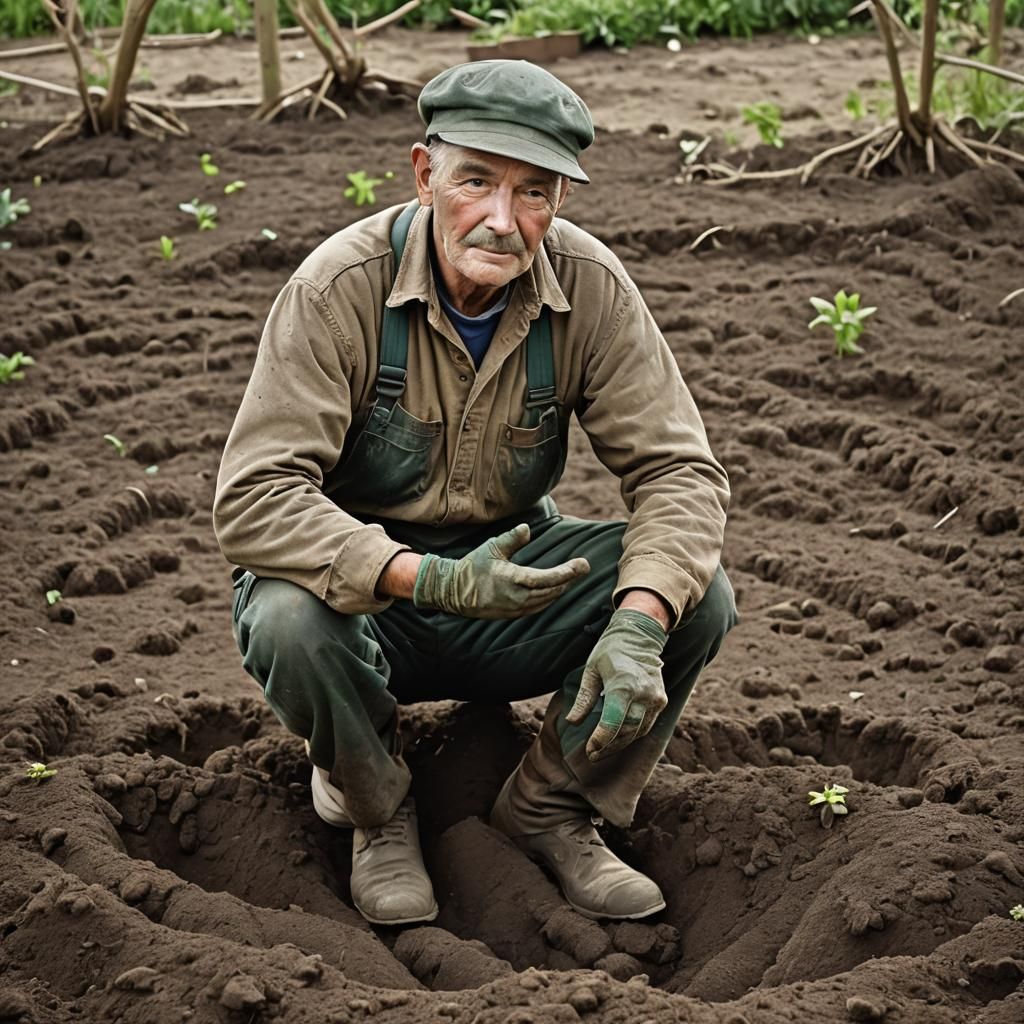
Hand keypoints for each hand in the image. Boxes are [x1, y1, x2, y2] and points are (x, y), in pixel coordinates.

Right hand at [413, 523, 589, 619]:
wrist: (454, 591)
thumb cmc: (473, 566)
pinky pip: (538, 607)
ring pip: (546, 600)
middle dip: (569, 578)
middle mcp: (516, 597)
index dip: (567, 572)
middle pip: (551, 590)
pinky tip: (555, 589)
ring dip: (560, 588)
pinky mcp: (513, 614)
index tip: (582, 564)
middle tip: (583, 566)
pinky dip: (549, 597)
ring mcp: (515, 609)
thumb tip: (527, 529)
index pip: (547, 578)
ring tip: (572, 575)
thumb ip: (512, 539)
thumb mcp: (491, 548)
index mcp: (512, 579)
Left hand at [567, 609, 667, 761]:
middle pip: (626, 731)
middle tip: (592, 755)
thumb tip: (572, 721)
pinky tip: (618, 738)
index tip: (589, 750)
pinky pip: (646, 725)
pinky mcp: (661, 700)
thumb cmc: (610, 651)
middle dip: (608, 747)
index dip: (600, 740)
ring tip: (602, 750)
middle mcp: (643, 693)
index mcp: (623, 684)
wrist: (639, 635)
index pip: (613, 722)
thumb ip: (584, 698)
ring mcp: (655, 698)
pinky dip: (632, 734)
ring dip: (620, 744)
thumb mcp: (591, 670)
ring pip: (638, 732)